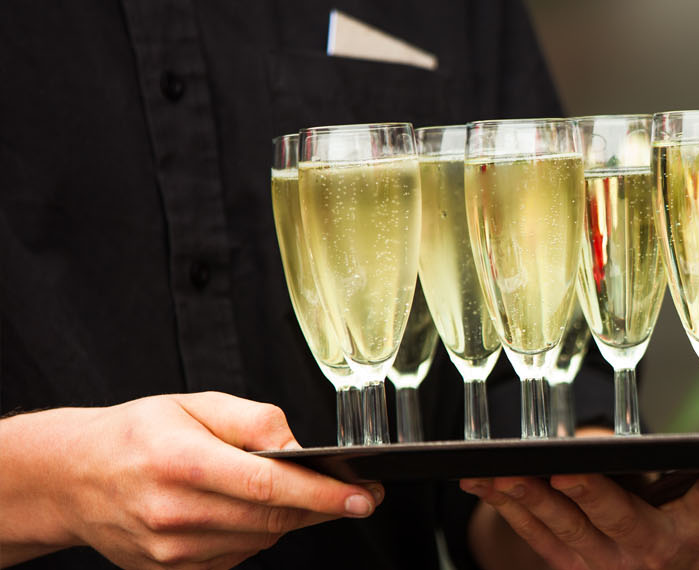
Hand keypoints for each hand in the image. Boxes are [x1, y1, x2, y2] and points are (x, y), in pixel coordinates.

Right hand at [0, 392, 383, 568]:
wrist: (72, 477)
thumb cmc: (136, 434)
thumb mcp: (196, 405)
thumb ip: (256, 422)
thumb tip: (299, 449)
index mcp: (182, 462)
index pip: (269, 486)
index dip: (322, 495)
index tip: (362, 496)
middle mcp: (175, 512)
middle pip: (272, 520)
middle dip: (320, 508)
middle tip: (353, 495)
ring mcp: (171, 550)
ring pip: (260, 541)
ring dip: (287, 521)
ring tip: (293, 494)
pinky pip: (237, 557)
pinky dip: (255, 536)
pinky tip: (247, 512)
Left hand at [461, 464, 698, 569]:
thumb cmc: (689, 521)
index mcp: (692, 531)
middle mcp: (643, 549)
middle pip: (618, 518)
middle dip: (592, 494)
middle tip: (571, 466)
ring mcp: (594, 555)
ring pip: (559, 523)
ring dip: (530, 497)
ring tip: (509, 467)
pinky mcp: (557, 552)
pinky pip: (524, 528)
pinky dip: (501, 501)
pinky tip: (479, 475)